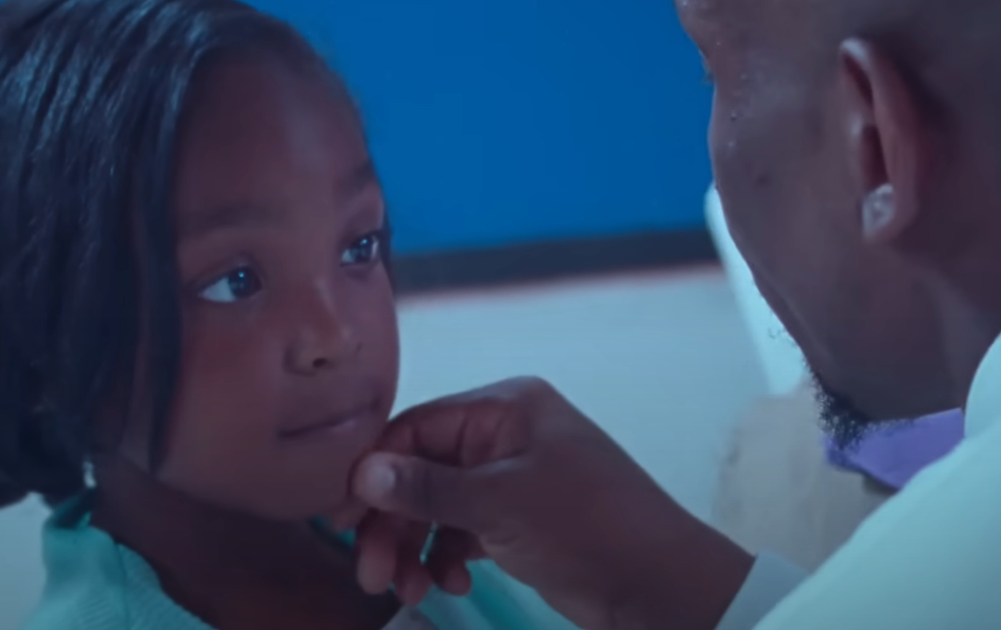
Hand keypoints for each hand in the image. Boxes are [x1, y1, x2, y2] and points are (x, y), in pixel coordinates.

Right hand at [335, 377, 753, 629]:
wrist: (660, 584)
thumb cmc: (583, 525)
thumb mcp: (500, 503)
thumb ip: (427, 487)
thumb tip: (360, 471)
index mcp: (505, 408)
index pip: (416, 428)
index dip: (373, 472)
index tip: (340, 520)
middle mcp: (505, 434)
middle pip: (422, 471)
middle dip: (394, 523)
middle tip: (372, 575)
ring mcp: (514, 477)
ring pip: (439, 505)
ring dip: (416, 547)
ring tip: (409, 591)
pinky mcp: (521, 519)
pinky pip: (465, 529)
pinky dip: (449, 556)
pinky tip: (450, 585)